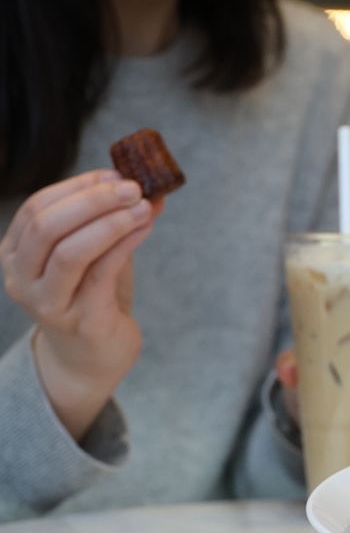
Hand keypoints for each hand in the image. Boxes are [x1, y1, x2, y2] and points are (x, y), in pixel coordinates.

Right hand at [0, 170, 161, 439]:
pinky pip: (100, 272)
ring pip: (71, 251)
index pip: (38, 208)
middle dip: (93, 200)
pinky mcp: (79, 320)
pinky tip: (146, 227)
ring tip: (144, 206)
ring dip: (111, 221)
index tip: (115, 173)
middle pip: (48, 225)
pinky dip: (125, 243)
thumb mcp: (98, 254)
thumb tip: (150, 190)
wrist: (94, 358)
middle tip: (133, 187)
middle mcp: (21, 278)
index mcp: (16, 254)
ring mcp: (47, 303)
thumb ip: (113, 223)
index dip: (77, 187)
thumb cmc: (94, 299)